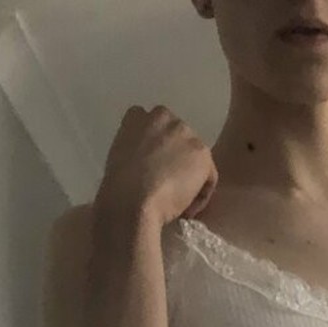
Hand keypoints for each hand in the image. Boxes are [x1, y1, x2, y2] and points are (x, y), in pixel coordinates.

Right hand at [94, 105, 217, 228]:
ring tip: (177, 202)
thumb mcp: (119, 157)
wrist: (132, 200)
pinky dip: (199, 196)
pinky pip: (208, 178)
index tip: (153, 170)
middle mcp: (164, 116)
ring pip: (194, 159)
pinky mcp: (202, 153)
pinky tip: (185, 209)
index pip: (155, 127)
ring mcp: (185, 133)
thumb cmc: (119, 188)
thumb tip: (147, 162)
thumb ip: (136, 149)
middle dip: (177, 161)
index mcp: (137, 116)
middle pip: (179, 140)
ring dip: (190, 178)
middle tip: (168, 186)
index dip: (157, 149)